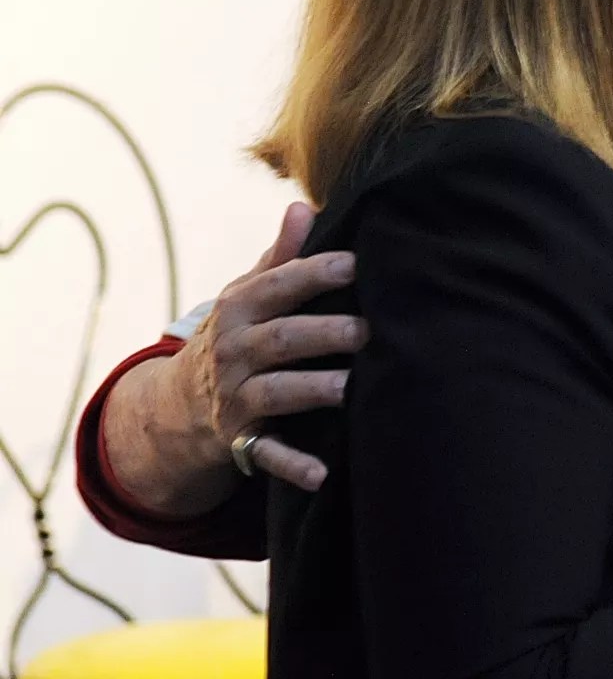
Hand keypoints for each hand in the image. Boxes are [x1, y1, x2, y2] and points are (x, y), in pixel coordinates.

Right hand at [170, 201, 366, 490]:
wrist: (177, 404)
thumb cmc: (237, 334)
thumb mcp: (247, 293)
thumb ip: (281, 256)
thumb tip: (303, 205)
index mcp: (240, 308)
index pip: (279, 287)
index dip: (316, 274)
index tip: (357, 264)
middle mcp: (235, 352)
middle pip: (283, 340)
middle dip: (324, 334)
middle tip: (368, 330)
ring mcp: (237, 398)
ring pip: (278, 393)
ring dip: (314, 390)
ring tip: (352, 388)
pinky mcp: (242, 440)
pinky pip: (268, 455)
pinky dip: (294, 466)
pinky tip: (323, 474)